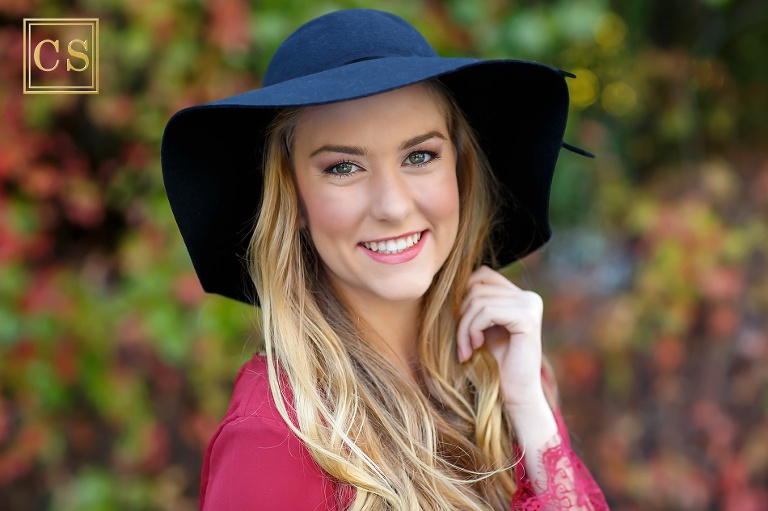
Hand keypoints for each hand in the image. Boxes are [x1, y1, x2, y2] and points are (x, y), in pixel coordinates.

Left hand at [457, 265, 545, 410]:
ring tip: (468, 348)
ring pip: (478, 300)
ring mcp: (530, 305)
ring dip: (465, 327)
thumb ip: (474, 304)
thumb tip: (449, 281)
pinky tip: (476, 347)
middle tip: (463, 344)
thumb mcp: (482, 328)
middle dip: (462, 316)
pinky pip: (487, 312)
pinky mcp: (527, 318)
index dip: (464, 296)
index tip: (463, 326)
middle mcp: (529, 297)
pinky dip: (473, 329)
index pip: (482, 275)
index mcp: (520, 296)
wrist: (515, 394)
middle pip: (476, 288)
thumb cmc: (495, 364)